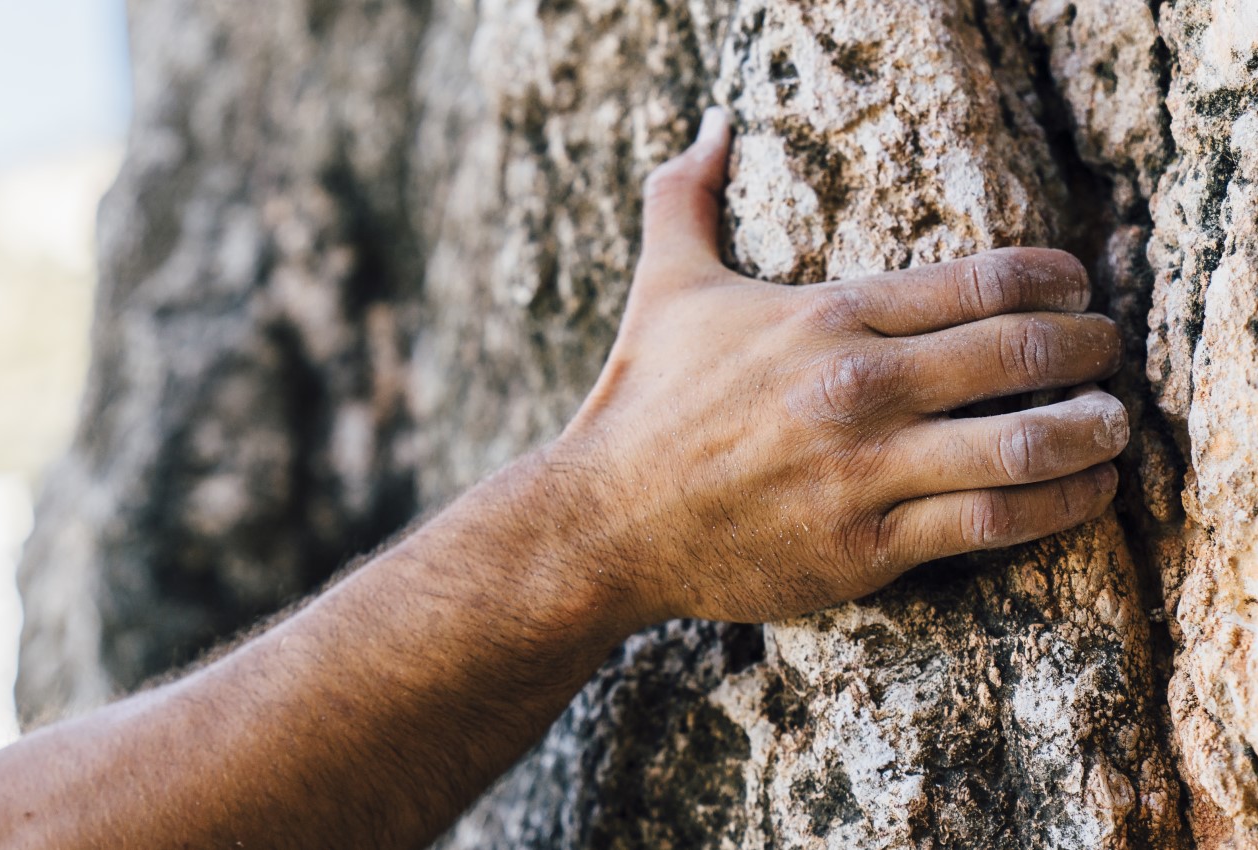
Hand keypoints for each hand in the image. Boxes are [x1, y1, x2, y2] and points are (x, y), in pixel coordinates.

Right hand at [556, 107, 1125, 624]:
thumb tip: (712, 125)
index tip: (1076, 286)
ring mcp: (866, 470)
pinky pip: (993, 523)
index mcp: (826, 316)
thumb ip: (688, 196)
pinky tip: (1082, 493)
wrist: (604, 522)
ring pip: (1025, 444)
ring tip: (1111, 427)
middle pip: (1022, 353)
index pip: (982, 279)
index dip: (1054, 277)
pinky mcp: (867, 546)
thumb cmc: (642, 401)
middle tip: (1104, 350)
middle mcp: (857, 388)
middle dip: (1088, 347)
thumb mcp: (664, 285)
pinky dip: (1059, 507)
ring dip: (1092, 431)